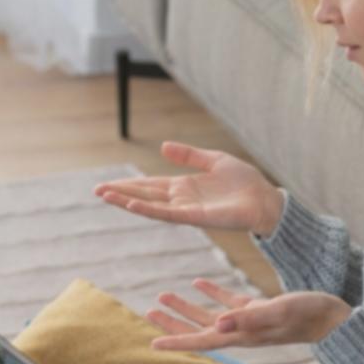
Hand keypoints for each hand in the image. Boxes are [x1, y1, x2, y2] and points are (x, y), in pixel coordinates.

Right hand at [94, 141, 283, 235]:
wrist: (266, 200)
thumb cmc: (245, 183)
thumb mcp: (214, 160)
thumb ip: (188, 155)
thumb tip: (162, 147)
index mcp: (185, 187)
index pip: (150, 186)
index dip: (129, 185)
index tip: (108, 184)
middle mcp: (182, 200)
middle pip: (145, 196)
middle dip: (121, 193)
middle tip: (96, 190)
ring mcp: (187, 209)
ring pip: (151, 206)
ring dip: (128, 201)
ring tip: (106, 196)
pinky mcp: (197, 217)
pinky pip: (168, 214)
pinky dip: (149, 209)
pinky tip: (132, 205)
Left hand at [148, 279, 351, 350]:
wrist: (333, 318)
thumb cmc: (310, 315)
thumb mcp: (279, 311)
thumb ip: (248, 316)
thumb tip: (217, 323)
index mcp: (243, 334)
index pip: (202, 340)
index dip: (177, 340)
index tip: (154, 342)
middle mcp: (242, 331)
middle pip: (198, 329)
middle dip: (173, 323)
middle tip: (149, 313)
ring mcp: (249, 321)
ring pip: (209, 316)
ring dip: (186, 307)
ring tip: (163, 296)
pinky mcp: (259, 310)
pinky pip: (228, 303)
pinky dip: (212, 293)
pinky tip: (199, 283)